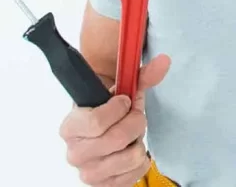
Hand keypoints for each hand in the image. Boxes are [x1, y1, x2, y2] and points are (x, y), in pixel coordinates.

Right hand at [60, 54, 170, 186]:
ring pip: (128, 158)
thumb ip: (140, 75)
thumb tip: (164, 61)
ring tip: (132, 137)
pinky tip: (132, 151)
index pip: (95, 121)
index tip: (124, 102)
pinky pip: (133, 176)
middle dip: (134, 124)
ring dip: (138, 144)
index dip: (118, 110)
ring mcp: (88, 172)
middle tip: (134, 118)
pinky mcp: (104, 186)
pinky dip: (141, 162)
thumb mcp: (121, 90)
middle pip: (116, 140)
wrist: (104, 132)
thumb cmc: (109, 111)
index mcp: (71, 126)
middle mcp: (75, 152)